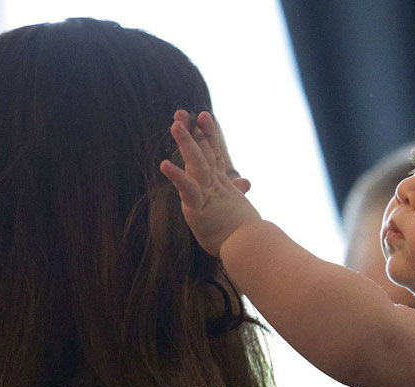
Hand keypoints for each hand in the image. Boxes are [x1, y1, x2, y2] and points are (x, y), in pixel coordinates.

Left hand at [159, 110, 260, 256]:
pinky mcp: (199, 207)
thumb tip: (245, 183)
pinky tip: (163, 164)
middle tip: (183, 112)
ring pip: (196, 164)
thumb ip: (237, 193)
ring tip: (175, 124)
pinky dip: (176, 176)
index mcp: (222, 186)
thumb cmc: (244, 233)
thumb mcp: (238, 209)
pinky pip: (187, 188)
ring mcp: (208, 194)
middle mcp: (215, 186)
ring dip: (186, 143)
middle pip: (204, 153)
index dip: (208, 135)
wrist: (250, 247)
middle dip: (194, 131)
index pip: (214, 155)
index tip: (202, 116)